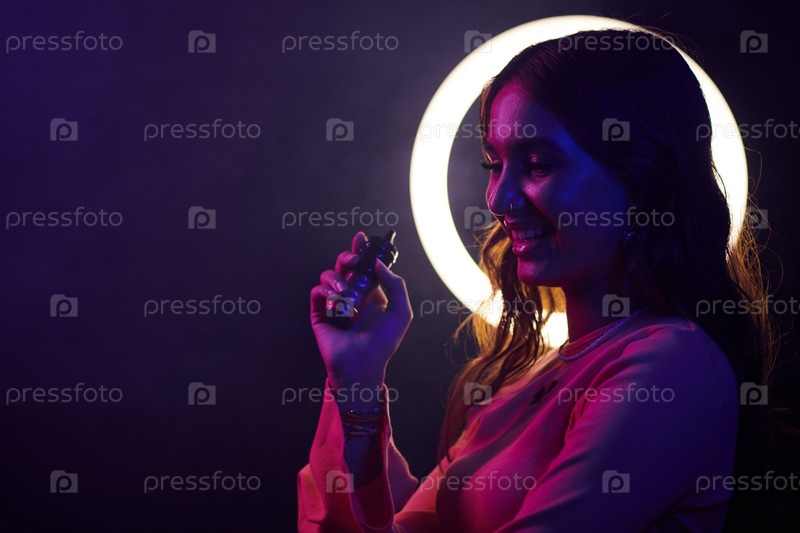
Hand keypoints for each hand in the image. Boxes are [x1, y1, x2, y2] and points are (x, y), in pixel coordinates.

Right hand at [310, 232, 412, 393]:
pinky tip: (335, 300)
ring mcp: (334, 303)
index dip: (361, 251)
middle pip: (344, 265)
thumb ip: (395, 284)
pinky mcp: (320, 313)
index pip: (364, 266)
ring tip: (346, 292)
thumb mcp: (401, 311)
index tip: (362, 239)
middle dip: (348, 257)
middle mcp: (351, 295)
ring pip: (329, 275)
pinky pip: (317, 291)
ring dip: (337, 278)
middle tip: (354, 261)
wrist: (363, 363)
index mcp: (371, 293)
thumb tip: (378, 265)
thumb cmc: (384, 342)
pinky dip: (325, 290)